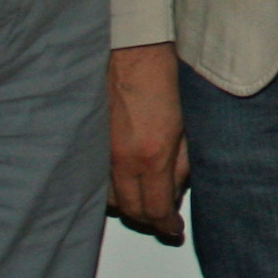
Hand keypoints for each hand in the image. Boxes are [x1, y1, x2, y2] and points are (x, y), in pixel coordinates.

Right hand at [108, 43, 189, 241]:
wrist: (130, 46)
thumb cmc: (162, 74)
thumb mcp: (188, 122)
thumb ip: (183, 159)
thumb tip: (177, 186)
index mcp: (151, 155)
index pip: (156, 209)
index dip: (166, 225)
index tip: (174, 230)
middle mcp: (121, 159)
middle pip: (131, 210)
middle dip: (149, 221)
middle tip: (163, 220)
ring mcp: (100, 151)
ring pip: (109, 198)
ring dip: (128, 205)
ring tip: (145, 200)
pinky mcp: (88, 141)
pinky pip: (96, 177)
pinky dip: (111, 186)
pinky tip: (125, 180)